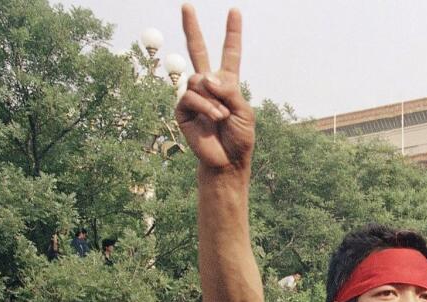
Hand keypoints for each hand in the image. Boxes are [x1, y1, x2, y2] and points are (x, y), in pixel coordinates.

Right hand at [176, 5, 253, 171]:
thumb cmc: (239, 137)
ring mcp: (193, 94)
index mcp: (228, 82)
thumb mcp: (244, 111)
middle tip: (186, 5)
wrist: (227, 160)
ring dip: (214, 101)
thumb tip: (206, 77)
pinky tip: (213, 119)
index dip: (232, 33)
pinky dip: (206, 107)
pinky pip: (192, 96)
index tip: (234, 11)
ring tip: (221, 118)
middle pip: (199, 50)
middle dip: (192, 28)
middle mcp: (209, 84)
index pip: (230, 53)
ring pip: (199, 80)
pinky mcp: (182, 108)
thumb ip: (229, 90)